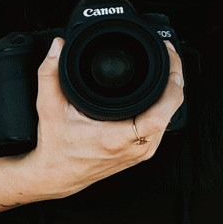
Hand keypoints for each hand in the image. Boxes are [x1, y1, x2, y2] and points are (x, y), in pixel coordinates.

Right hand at [19, 37, 185, 200]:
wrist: (57, 175)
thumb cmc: (55, 148)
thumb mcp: (48, 108)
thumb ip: (49, 74)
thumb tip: (57, 47)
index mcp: (118, 138)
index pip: (162, 111)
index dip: (172, 81)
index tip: (166, 58)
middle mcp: (135, 148)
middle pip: (172, 109)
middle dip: (174, 78)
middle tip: (166, 56)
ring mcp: (142, 152)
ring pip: (170, 117)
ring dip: (171, 93)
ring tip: (164, 70)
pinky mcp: (142, 153)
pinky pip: (163, 126)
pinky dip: (164, 106)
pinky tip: (157, 92)